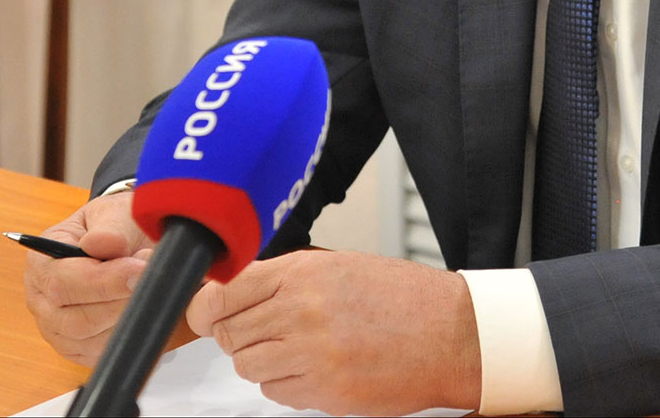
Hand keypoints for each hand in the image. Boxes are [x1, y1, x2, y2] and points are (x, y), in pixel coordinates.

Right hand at [22, 190, 154, 365]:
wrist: (126, 242)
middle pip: (77, 320)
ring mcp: (59, 331)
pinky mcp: (80, 350)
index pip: (64, 282)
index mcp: (41, 263)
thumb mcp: (111, 215)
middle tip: (154, 276)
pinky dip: (131, 336)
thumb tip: (101, 243)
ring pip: (94, 342)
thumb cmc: (113, 227)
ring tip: (153, 288)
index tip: (139, 269)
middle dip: (122, 301)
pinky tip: (146, 311)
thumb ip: (108, 230)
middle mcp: (43, 302)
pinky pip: (106, 354)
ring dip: (130, 318)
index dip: (105, 280)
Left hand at [186, 249, 481, 414]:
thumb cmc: (403, 299)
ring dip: (264, 362)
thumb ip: (286, 278)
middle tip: (267, 333)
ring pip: (248, 367)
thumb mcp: (340, 267)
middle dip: (240, 336)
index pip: (223, 292)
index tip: (207, 314)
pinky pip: (276, 392)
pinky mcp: (325, 391)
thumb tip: (233, 290)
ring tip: (298, 350)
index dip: (207, 307)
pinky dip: (287, 384)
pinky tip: (316, 369)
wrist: (452, 334)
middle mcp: (302, 310)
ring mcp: (312, 354)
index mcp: (304, 272)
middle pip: (229, 334)